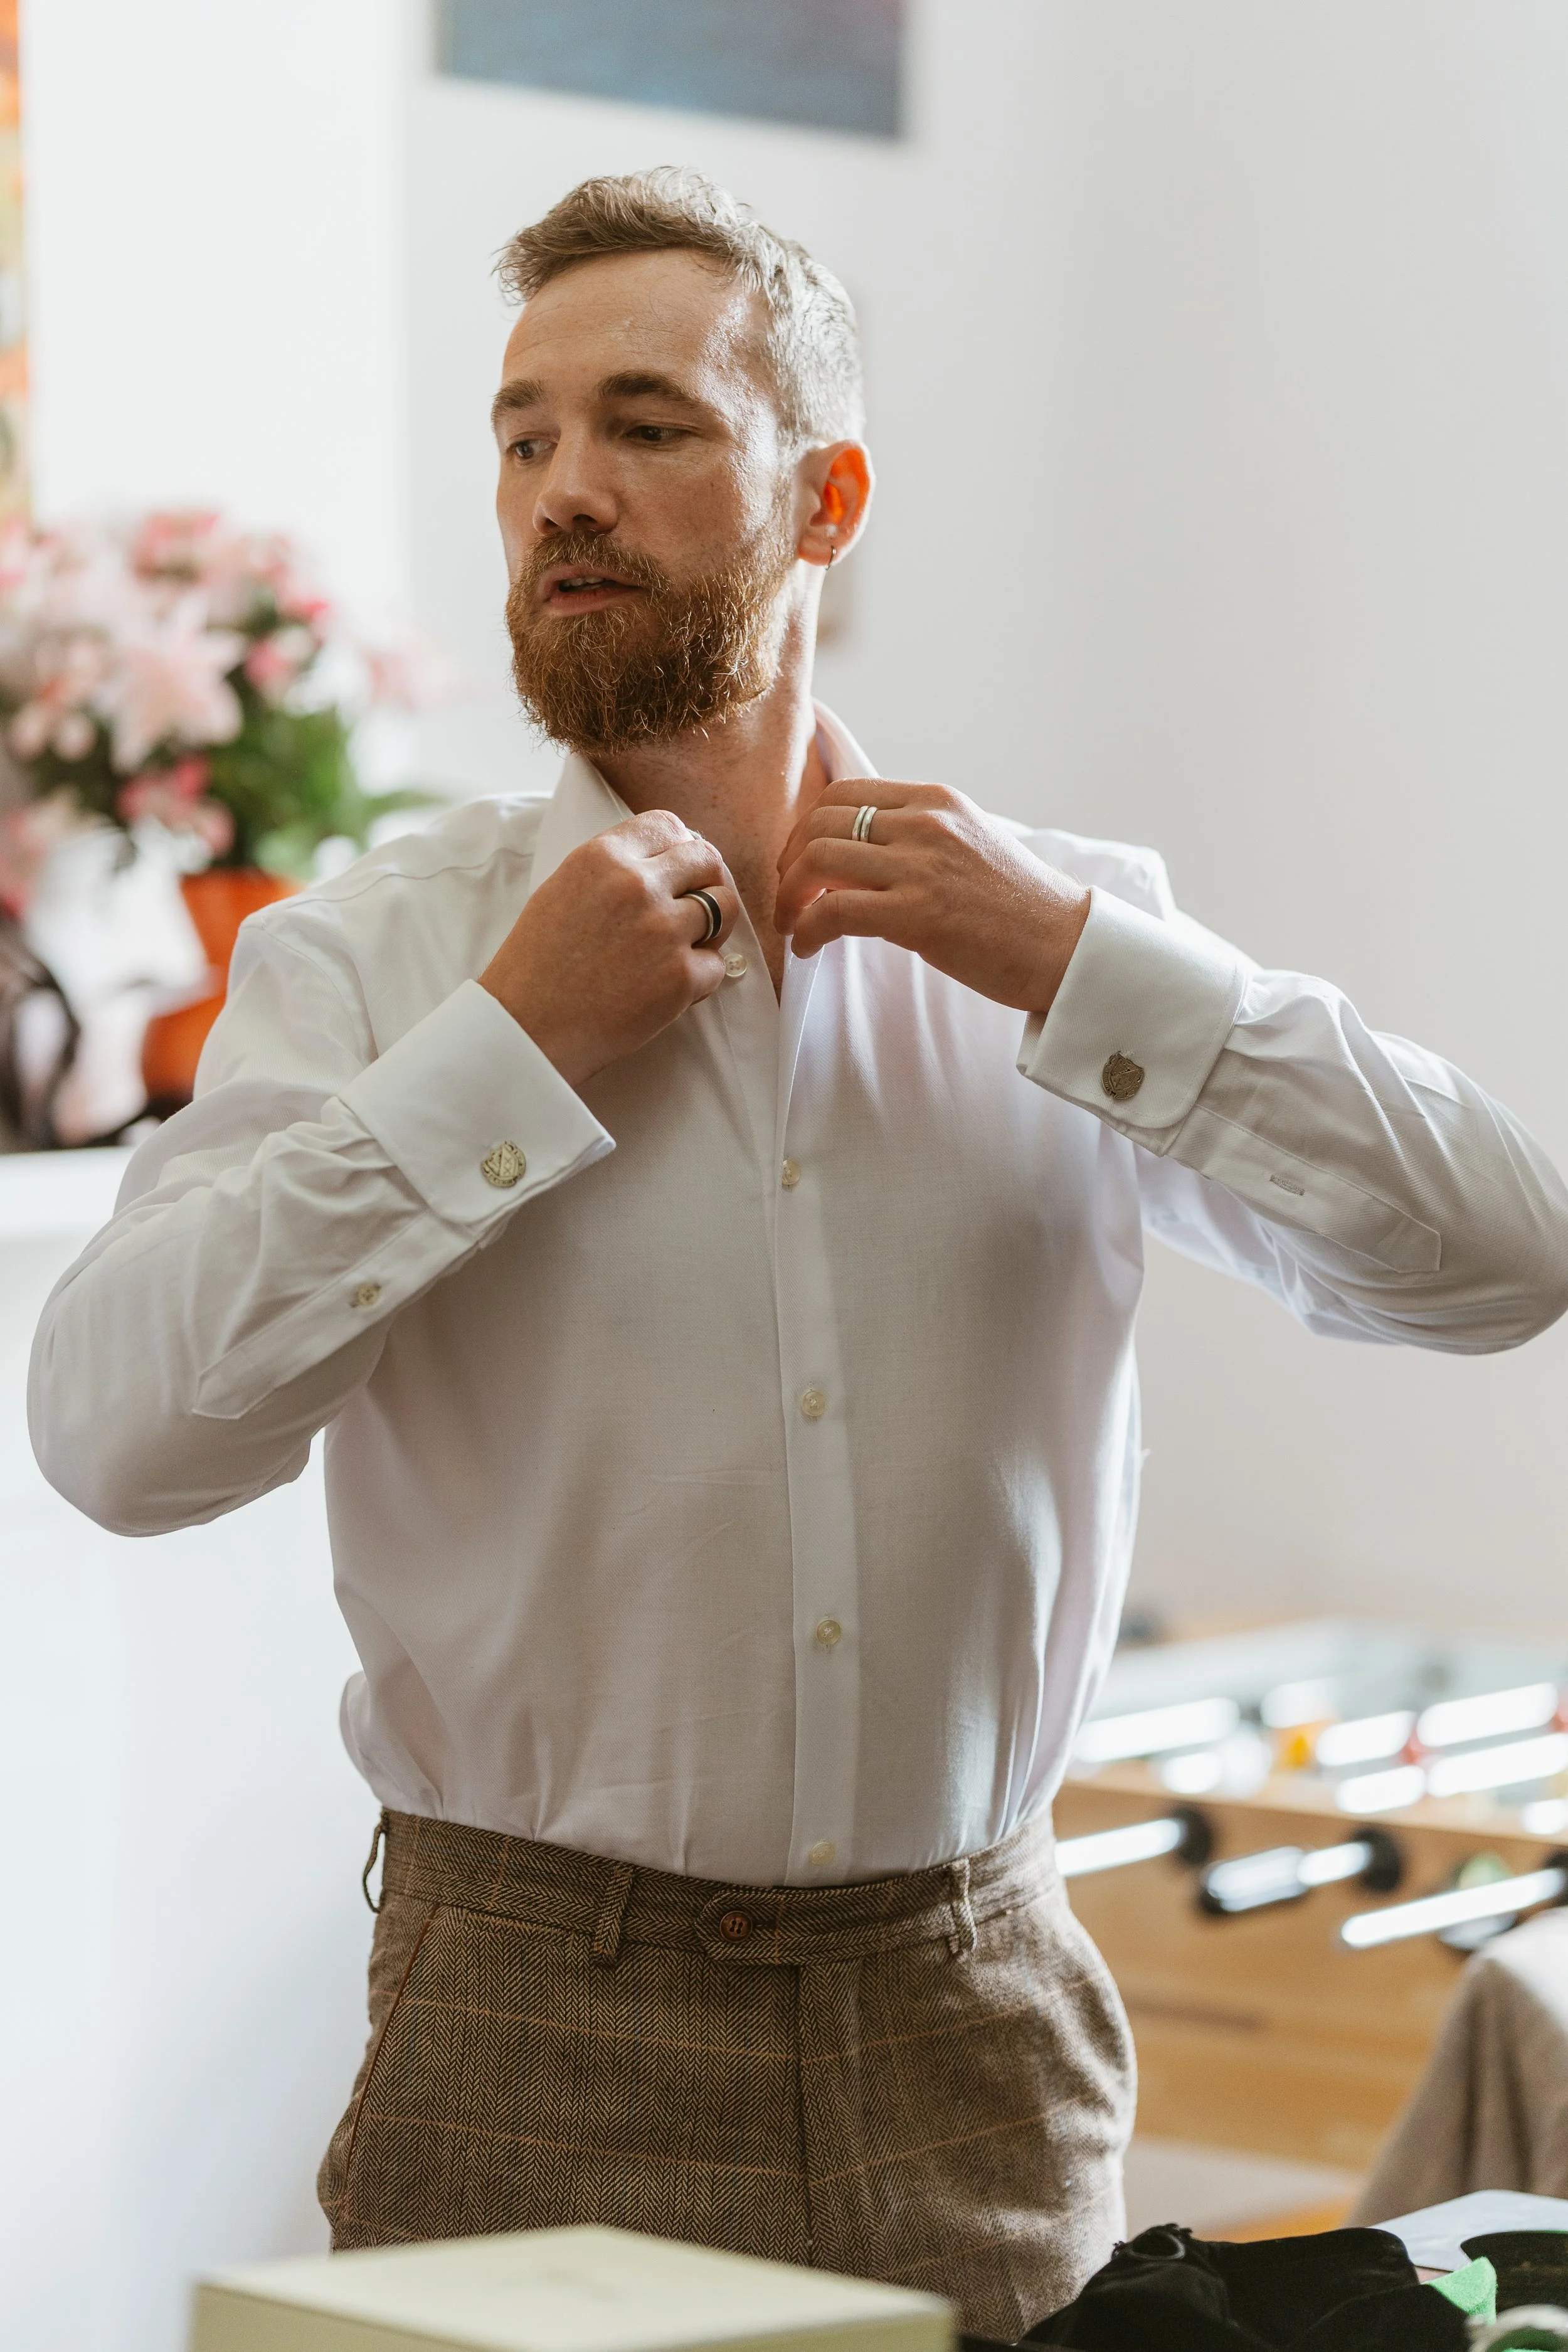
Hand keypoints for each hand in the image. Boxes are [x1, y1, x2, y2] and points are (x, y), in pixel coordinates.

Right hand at [480, 811, 738, 1087]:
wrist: (527, 1029)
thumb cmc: (539, 964)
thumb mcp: (564, 889)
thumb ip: (615, 868)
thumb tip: (668, 857)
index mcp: (603, 856)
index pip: (668, 825)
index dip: (679, 847)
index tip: (677, 870)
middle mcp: (637, 885)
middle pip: (707, 859)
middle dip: (706, 881)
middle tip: (690, 909)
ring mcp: (664, 930)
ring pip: (725, 908)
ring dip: (712, 927)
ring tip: (684, 947)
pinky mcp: (680, 977)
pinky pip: (716, 965)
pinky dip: (699, 979)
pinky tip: (666, 988)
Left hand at [774, 780, 1090, 1013]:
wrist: (1066, 947)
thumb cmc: (1020, 909)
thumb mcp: (970, 845)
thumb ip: (920, 839)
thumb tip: (864, 853)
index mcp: (937, 800)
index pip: (845, 794)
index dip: (808, 828)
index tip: (802, 863)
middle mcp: (926, 823)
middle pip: (821, 822)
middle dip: (790, 861)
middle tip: (789, 897)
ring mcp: (920, 866)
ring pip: (818, 859)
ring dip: (790, 895)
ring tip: (794, 923)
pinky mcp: (916, 914)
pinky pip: (833, 911)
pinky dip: (807, 930)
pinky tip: (807, 947)